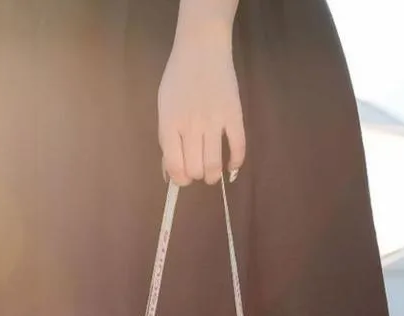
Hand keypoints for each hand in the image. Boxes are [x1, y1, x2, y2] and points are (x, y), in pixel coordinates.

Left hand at [158, 24, 244, 185]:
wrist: (202, 48)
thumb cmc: (178, 79)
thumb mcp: (164, 108)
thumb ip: (166, 139)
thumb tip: (169, 173)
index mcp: (170, 123)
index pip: (175, 165)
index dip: (179, 179)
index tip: (183, 177)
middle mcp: (191, 125)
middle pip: (194, 169)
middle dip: (195, 176)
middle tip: (198, 170)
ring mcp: (214, 120)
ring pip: (214, 164)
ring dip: (213, 176)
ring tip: (212, 174)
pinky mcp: (234, 115)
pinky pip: (238, 147)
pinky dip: (236, 163)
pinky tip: (231, 166)